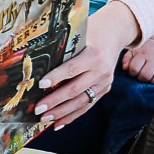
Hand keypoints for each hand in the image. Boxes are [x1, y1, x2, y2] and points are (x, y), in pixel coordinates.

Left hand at [32, 0, 141, 130]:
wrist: (115, 32)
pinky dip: (72, 115)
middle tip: (38, 109)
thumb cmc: (93, 31)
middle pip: (75, 90)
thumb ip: (66, 49)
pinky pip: (87, 105)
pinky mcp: (105, 89)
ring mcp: (105, 82)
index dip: (56, 77)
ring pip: (81, 102)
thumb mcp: (81, 34)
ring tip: (45, 119)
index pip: (72, 69)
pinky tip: (59, 123)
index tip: (40, 84)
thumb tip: (41, 64)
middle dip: (55, 102)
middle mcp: (102, 70)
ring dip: (61, 113)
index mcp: (95, 54)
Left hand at [120, 34, 153, 85]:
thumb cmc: (144, 50)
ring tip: (152, 80)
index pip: (134, 68)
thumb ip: (127, 59)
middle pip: (146, 74)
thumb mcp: (134, 51)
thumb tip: (125, 68)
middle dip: (142, 79)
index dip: (133, 72)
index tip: (134, 72)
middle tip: (142, 77)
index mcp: (143, 55)